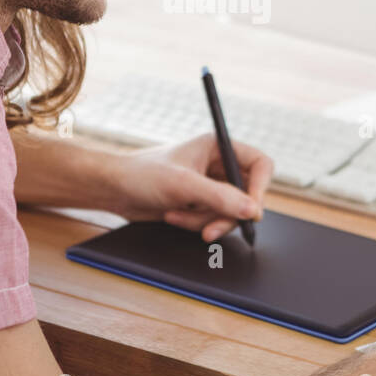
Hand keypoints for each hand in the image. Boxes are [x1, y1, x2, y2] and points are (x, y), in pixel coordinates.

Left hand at [103, 134, 272, 241]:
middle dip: (228, 214)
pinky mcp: (200, 205)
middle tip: (212, 228)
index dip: (261, 188)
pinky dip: (196, 224)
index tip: (252, 210)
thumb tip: (252, 210)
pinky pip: (213, 221)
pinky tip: (174, 216)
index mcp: (218, 147)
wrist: (115, 190)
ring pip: (230, 212)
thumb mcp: (183, 184)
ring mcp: (210, 187)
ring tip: (177, 215)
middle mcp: (218, 165)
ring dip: (206, 221)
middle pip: (247, 194)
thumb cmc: (142, 174)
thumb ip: (220, 197)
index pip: (259, 164)